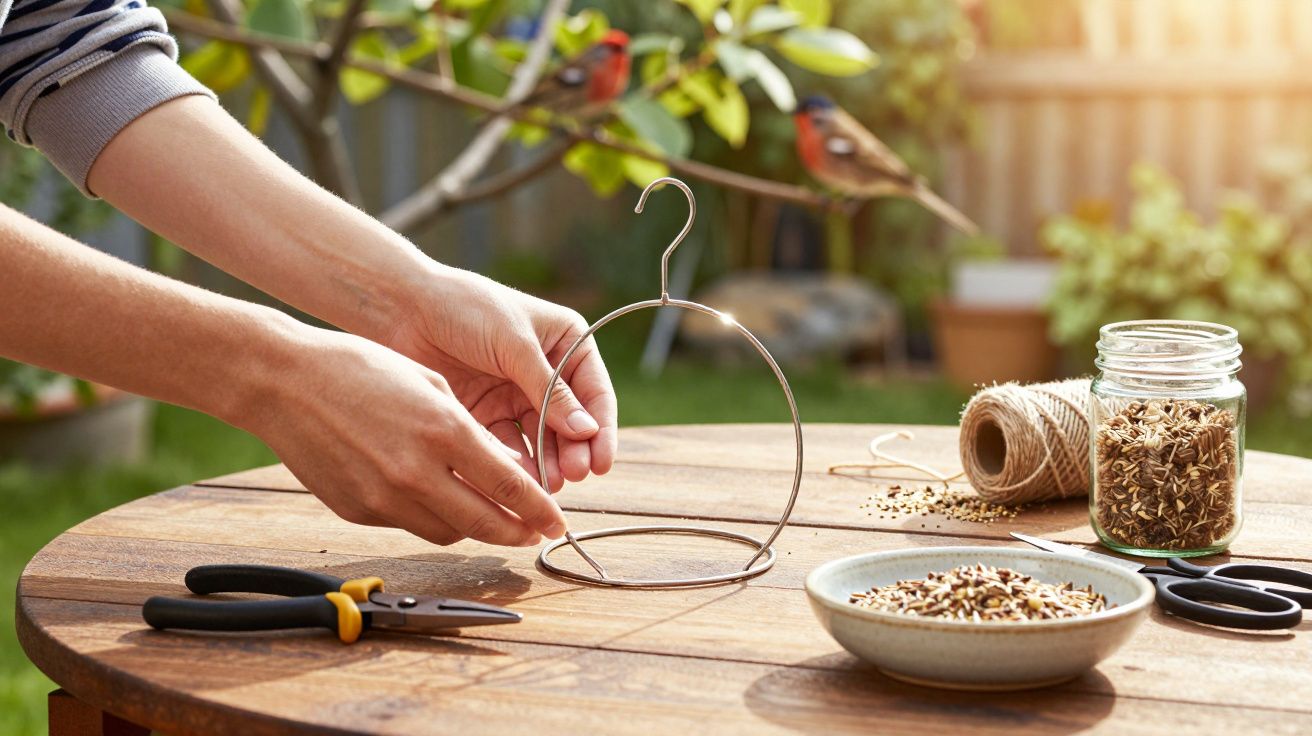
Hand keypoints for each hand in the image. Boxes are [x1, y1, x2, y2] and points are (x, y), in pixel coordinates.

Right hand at [250, 326, 567, 545]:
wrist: (283, 381)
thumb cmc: (359, 368)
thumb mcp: (431, 385)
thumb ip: (471, 431)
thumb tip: (505, 470)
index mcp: (443, 431)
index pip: (510, 486)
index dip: (540, 510)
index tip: (556, 521)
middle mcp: (417, 471)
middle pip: (485, 523)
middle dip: (518, 532)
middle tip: (534, 533)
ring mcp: (384, 497)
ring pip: (449, 533)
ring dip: (475, 529)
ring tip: (491, 518)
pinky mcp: (358, 511)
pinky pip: (410, 526)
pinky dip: (432, 519)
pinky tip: (440, 502)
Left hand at [384, 266, 617, 491]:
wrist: (402, 308)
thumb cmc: (465, 308)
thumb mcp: (515, 344)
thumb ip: (550, 390)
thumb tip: (587, 432)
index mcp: (565, 343)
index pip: (594, 392)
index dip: (601, 429)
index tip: (600, 463)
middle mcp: (545, 372)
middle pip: (570, 422)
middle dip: (573, 451)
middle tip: (572, 476)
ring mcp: (514, 395)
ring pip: (540, 439)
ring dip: (547, 463)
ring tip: (547, 485)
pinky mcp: (485, 415)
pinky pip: (506, 445)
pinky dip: (514, 464)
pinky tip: (518, 480)